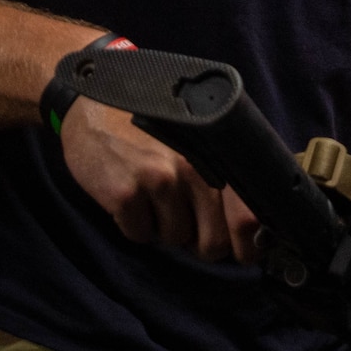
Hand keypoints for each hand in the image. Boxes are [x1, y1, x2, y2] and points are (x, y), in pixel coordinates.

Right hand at [61, 98, 233, 260]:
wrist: (97, 101)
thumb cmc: (158, 126)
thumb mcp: (203, 141)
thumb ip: (229, 178)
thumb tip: (253, 232)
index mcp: (222, 155)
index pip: (249, 219)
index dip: (247, 245)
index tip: (240, 248)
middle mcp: (196, 167)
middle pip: (213, 243)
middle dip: (200, 242)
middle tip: (185, 218)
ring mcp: (160, 179)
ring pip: (175, 240)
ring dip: (164, 227)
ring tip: (153, 194)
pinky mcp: (126, 192)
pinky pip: (140, 235)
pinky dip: (135, 224)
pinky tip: (130, 193)